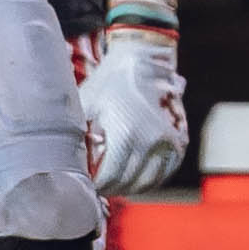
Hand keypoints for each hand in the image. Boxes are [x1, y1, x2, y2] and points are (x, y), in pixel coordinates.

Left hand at [81, 13, 186, 191]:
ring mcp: (167, 142)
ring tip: (117, 185)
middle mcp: (149, 142)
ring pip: (149, 181)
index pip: (110, 177)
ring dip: (131, 188)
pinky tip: (138, 179)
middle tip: (99, 188)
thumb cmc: (107, 84)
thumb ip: (79, 138)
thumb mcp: (86, 106)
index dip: (97, 186)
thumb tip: (70, 166)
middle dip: (112, 188)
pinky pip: (166, 171)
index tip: (88, 186)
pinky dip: (152, 180)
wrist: (141, 61)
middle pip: (128, 182)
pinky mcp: (178, 140)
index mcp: (125, 135)